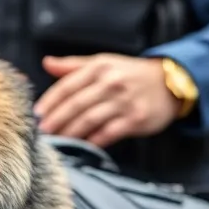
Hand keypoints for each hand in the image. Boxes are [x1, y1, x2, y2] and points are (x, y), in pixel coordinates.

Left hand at [33, 54, 181, 147]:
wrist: (171, 82)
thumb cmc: (130, 74)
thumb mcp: (104, 62)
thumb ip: (73, 65)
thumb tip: (46, 63)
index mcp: (100, 67)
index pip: (67, 86)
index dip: (50, 101)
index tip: (36, 114)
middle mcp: (112, 82)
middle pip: (76, 104)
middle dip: (56, 120)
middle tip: (42, 132)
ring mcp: (125, 102)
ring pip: (89, 120)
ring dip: (70, 132)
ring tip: (56, 141)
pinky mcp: (136, 119)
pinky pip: (108, 133)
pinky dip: (92, 141)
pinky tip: (80, 147)